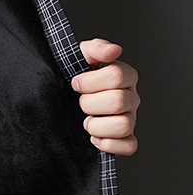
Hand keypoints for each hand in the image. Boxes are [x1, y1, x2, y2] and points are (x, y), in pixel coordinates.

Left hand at [71, 38, 139, 155]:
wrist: (63, 95)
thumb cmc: (75, 74)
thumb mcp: (80, 55)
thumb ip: (96, 48)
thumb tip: (113, 50)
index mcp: (125, 75)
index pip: (116, 76)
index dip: (89, 81)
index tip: (75, 82)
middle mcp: (131, 97)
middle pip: (118, 101)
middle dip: (89, 103)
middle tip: (79, 102)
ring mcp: (130, 118)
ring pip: (123, 125)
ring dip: (96, 125)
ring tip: (86, 121)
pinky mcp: (125, 138)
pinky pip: (129, 146)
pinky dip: (110, 144)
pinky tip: (94, 137)